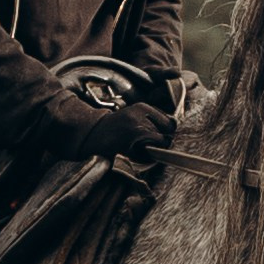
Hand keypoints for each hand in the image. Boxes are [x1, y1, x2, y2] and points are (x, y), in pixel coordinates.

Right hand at [36, 93, 174, 161]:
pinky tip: (134, 153)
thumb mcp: (133, 118)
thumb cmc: (114, 130)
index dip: (166, 133)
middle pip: (168, 131)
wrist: (90, 134)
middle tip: (146, 146)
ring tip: (138, 149)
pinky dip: (148, 156)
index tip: (155, 139)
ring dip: (154, 149)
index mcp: (142, 107)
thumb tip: (173, 132)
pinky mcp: (133, 136)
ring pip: (162, 141)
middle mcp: (141, 113)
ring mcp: (137, 124)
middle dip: (162, 141)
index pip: (170, 122)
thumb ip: (151, 123)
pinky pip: (152, 149)